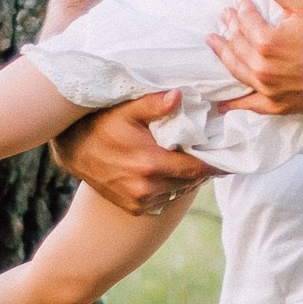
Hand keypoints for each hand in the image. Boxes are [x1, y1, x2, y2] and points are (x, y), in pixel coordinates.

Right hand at [61, 91, 215, 214]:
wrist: (73, 150)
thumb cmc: (101, 125)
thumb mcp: (127, 110)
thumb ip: (154, 105)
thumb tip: (179, 96)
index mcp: (150, 164)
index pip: (196, 168)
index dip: (215, 163)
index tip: (229, 156)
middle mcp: (146, 188)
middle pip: (189, 181)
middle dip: (202, 169)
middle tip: (212, 153)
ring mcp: (139, 201)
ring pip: (178, 192)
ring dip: (186, 179)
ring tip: (190, 161)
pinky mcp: (133, 208)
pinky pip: (163, 200)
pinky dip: (169, 188)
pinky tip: (168, 172)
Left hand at [210, 0, 302, 115]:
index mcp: (267, 41)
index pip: (245, 20)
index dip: (241, 8)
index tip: (238, 2)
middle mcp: (261, 66)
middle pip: (237, 43)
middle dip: (230, 27)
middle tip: (224, 17)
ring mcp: (266, 87)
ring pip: (236, 68)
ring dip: (223, 53)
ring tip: (214, 42)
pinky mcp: (274, 104)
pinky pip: (248, 103)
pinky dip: (234, 103)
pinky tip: (221, 103)